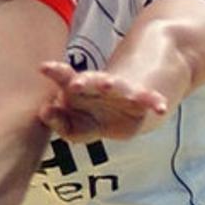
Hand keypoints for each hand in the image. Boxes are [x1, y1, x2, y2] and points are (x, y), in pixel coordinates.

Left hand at [38, 61, 166, 141]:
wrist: (131, 95)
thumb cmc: (95, 109)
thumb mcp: (79, 120)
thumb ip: (64, 122)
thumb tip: (44, 113)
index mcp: (79, 90)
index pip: (64, 85)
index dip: (56, 84)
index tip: (43, 84)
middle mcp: (98, 86)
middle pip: (89, 82)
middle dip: (82, 82)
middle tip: (73, 84)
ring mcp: (121, 91)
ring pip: (116, 87)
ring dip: (109, 85)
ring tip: (106, 84)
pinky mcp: (142, 98)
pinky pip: (150, 100)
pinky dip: (155, 102)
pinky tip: (160, 108)